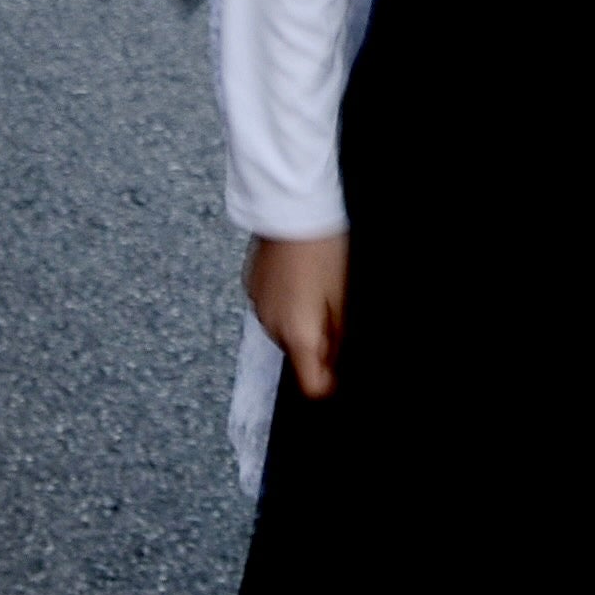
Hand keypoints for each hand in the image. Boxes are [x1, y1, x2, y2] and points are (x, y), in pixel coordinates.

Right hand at [247, 232, 346, 398]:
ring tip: (319, 289)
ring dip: (301, 322)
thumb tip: (340, 357)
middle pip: (297, 354)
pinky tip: (301, 278)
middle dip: (318, 344)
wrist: (290, 210)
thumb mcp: (342, 294)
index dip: (328, 382)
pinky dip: (287, 303)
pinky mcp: (252, 286)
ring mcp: (258, 306)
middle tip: (337, 313)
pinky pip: (272, 307)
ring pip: (284, 330)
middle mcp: (272, 326)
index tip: (340, 371)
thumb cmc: (323, 249)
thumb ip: (340, 334)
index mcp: (297, 334)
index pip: (310, 384)